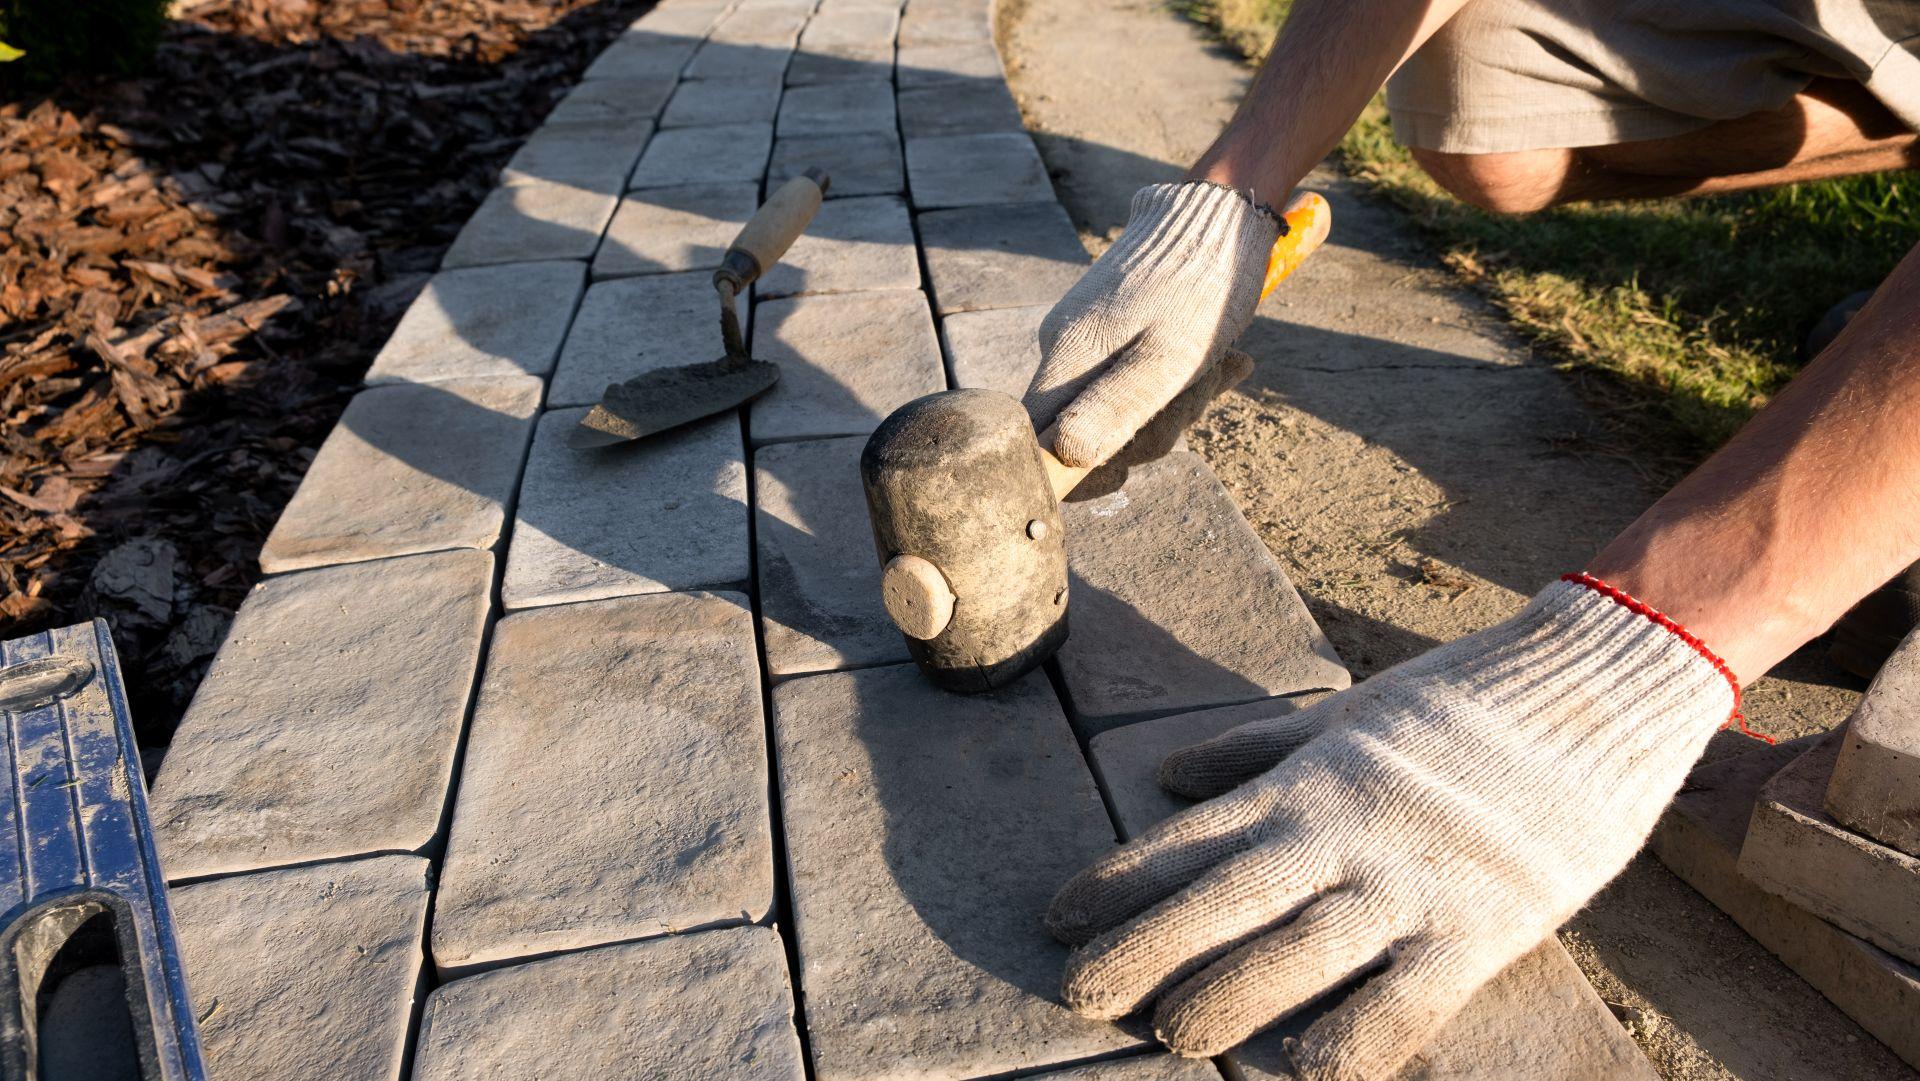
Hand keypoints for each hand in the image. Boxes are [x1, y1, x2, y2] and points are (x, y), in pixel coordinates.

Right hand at [1024, 182, 1279, 469]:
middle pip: (1087, 427)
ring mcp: (1092, 332)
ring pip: (1123, 403)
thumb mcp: (1169, 358)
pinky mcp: (1119, 324)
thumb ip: (1115, 408)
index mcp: (1068, 352)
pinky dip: (1186, 379)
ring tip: (1222, 367)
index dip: (1069, 471)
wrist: (1225, 209)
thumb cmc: (1203, 287)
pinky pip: (1142, 375)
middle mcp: (1067, 343)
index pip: (1035, 436)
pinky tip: (1227, 361)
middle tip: (1197, 397)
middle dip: (1148, 432)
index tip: (1118, 473)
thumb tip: (1063, 456)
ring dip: (1179, 403)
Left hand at [1046, 577, 1738, 1077]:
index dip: (1117, 882)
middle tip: (1076, 991)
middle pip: (1219, 899)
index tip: (1056, 917)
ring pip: (1293, 952)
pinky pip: (1404, 1002)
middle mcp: (1341, 832)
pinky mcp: (1481, 929)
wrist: (1594, 688)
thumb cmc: (1461, 704)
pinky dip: (1353, 1039)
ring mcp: (1408, 883)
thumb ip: (1255, 749)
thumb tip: (1168, 776)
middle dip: (1140, 949)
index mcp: (1307, 780)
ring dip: (1225, 997)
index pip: (1188, 838)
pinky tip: (1305, 1071)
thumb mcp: (1346, 714)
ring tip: (1168, 1038)